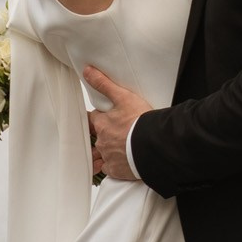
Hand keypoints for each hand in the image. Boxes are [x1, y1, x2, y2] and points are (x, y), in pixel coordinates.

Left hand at [83, 66, 151, 183]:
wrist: (154, 145)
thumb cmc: (141, 121)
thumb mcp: (124, 97)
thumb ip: (104, 84)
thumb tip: (88, 71)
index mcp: (102, 124)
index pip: (93, 119)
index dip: (98, 117)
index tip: (104, 117)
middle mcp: (102, 141)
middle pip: (97, 137)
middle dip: (103, 135)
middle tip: (115, 133)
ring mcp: (108, 156)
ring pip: (102, 154)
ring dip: (106, 152)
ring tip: (117, 150)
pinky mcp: (116, 170)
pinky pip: (109, 169)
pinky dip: (113, 166)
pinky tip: (120, 163)